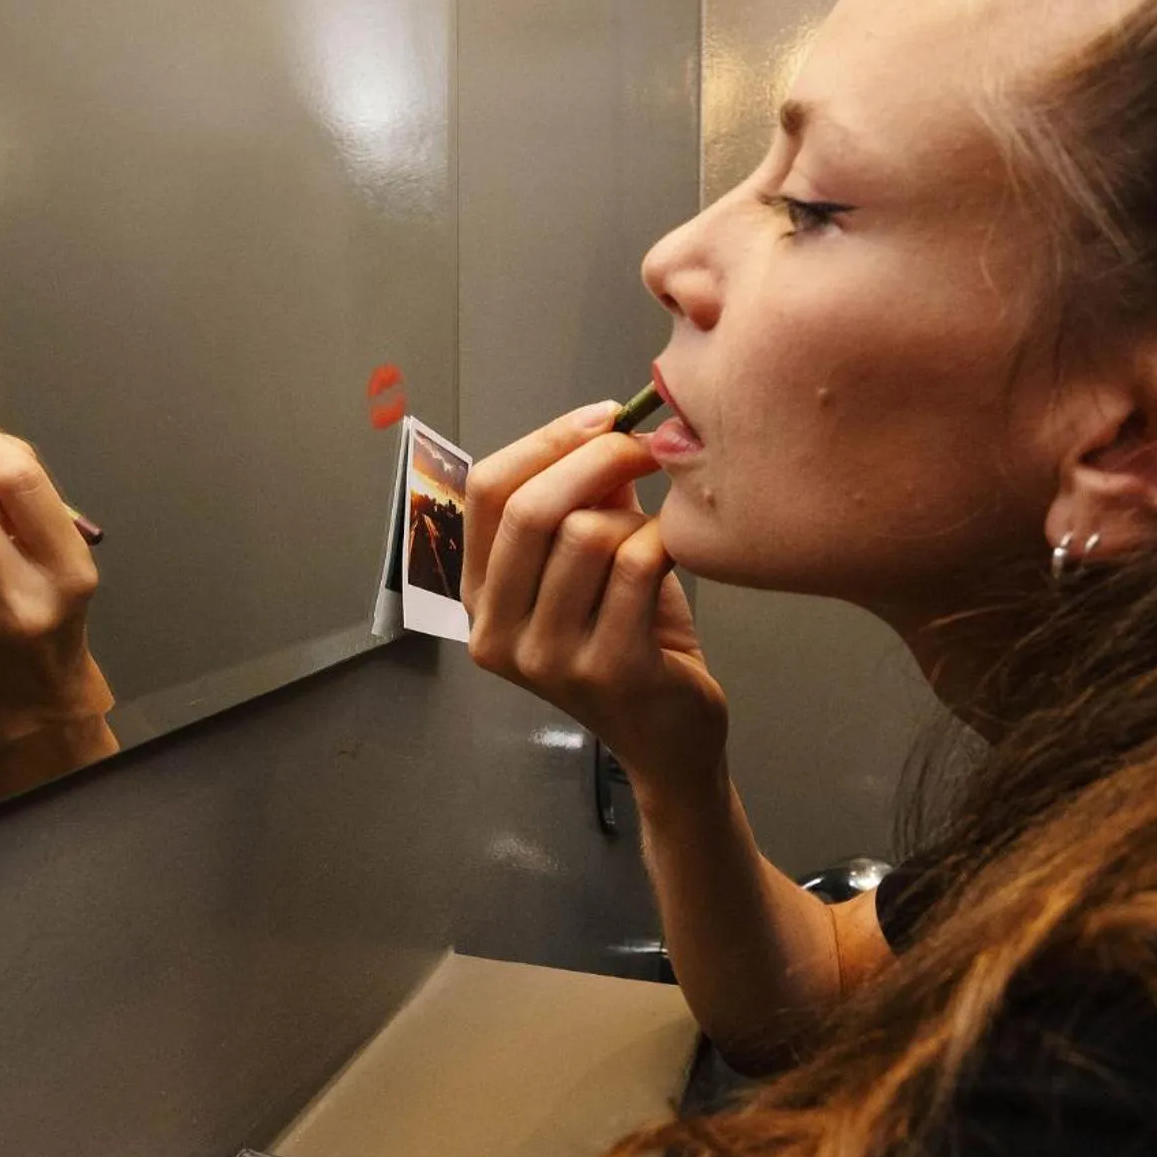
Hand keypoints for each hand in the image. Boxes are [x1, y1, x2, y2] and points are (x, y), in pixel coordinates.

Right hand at [462, 401, 728, 798]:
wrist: (670, 738)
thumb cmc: (631, 641)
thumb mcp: (591, 565)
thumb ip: (585, 500)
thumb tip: (602, 426)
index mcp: (478, 598)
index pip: (486, 492)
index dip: (545, 441)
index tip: (602, 417)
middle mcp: (497, 632)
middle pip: (530, 509)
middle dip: (596, 459)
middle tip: (648, 447)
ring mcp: (547, 657)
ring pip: (588, 534)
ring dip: (638, 517)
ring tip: (657, 535)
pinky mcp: (606, 669)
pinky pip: (635, 566)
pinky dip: (666, 542)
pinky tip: (678, 554)